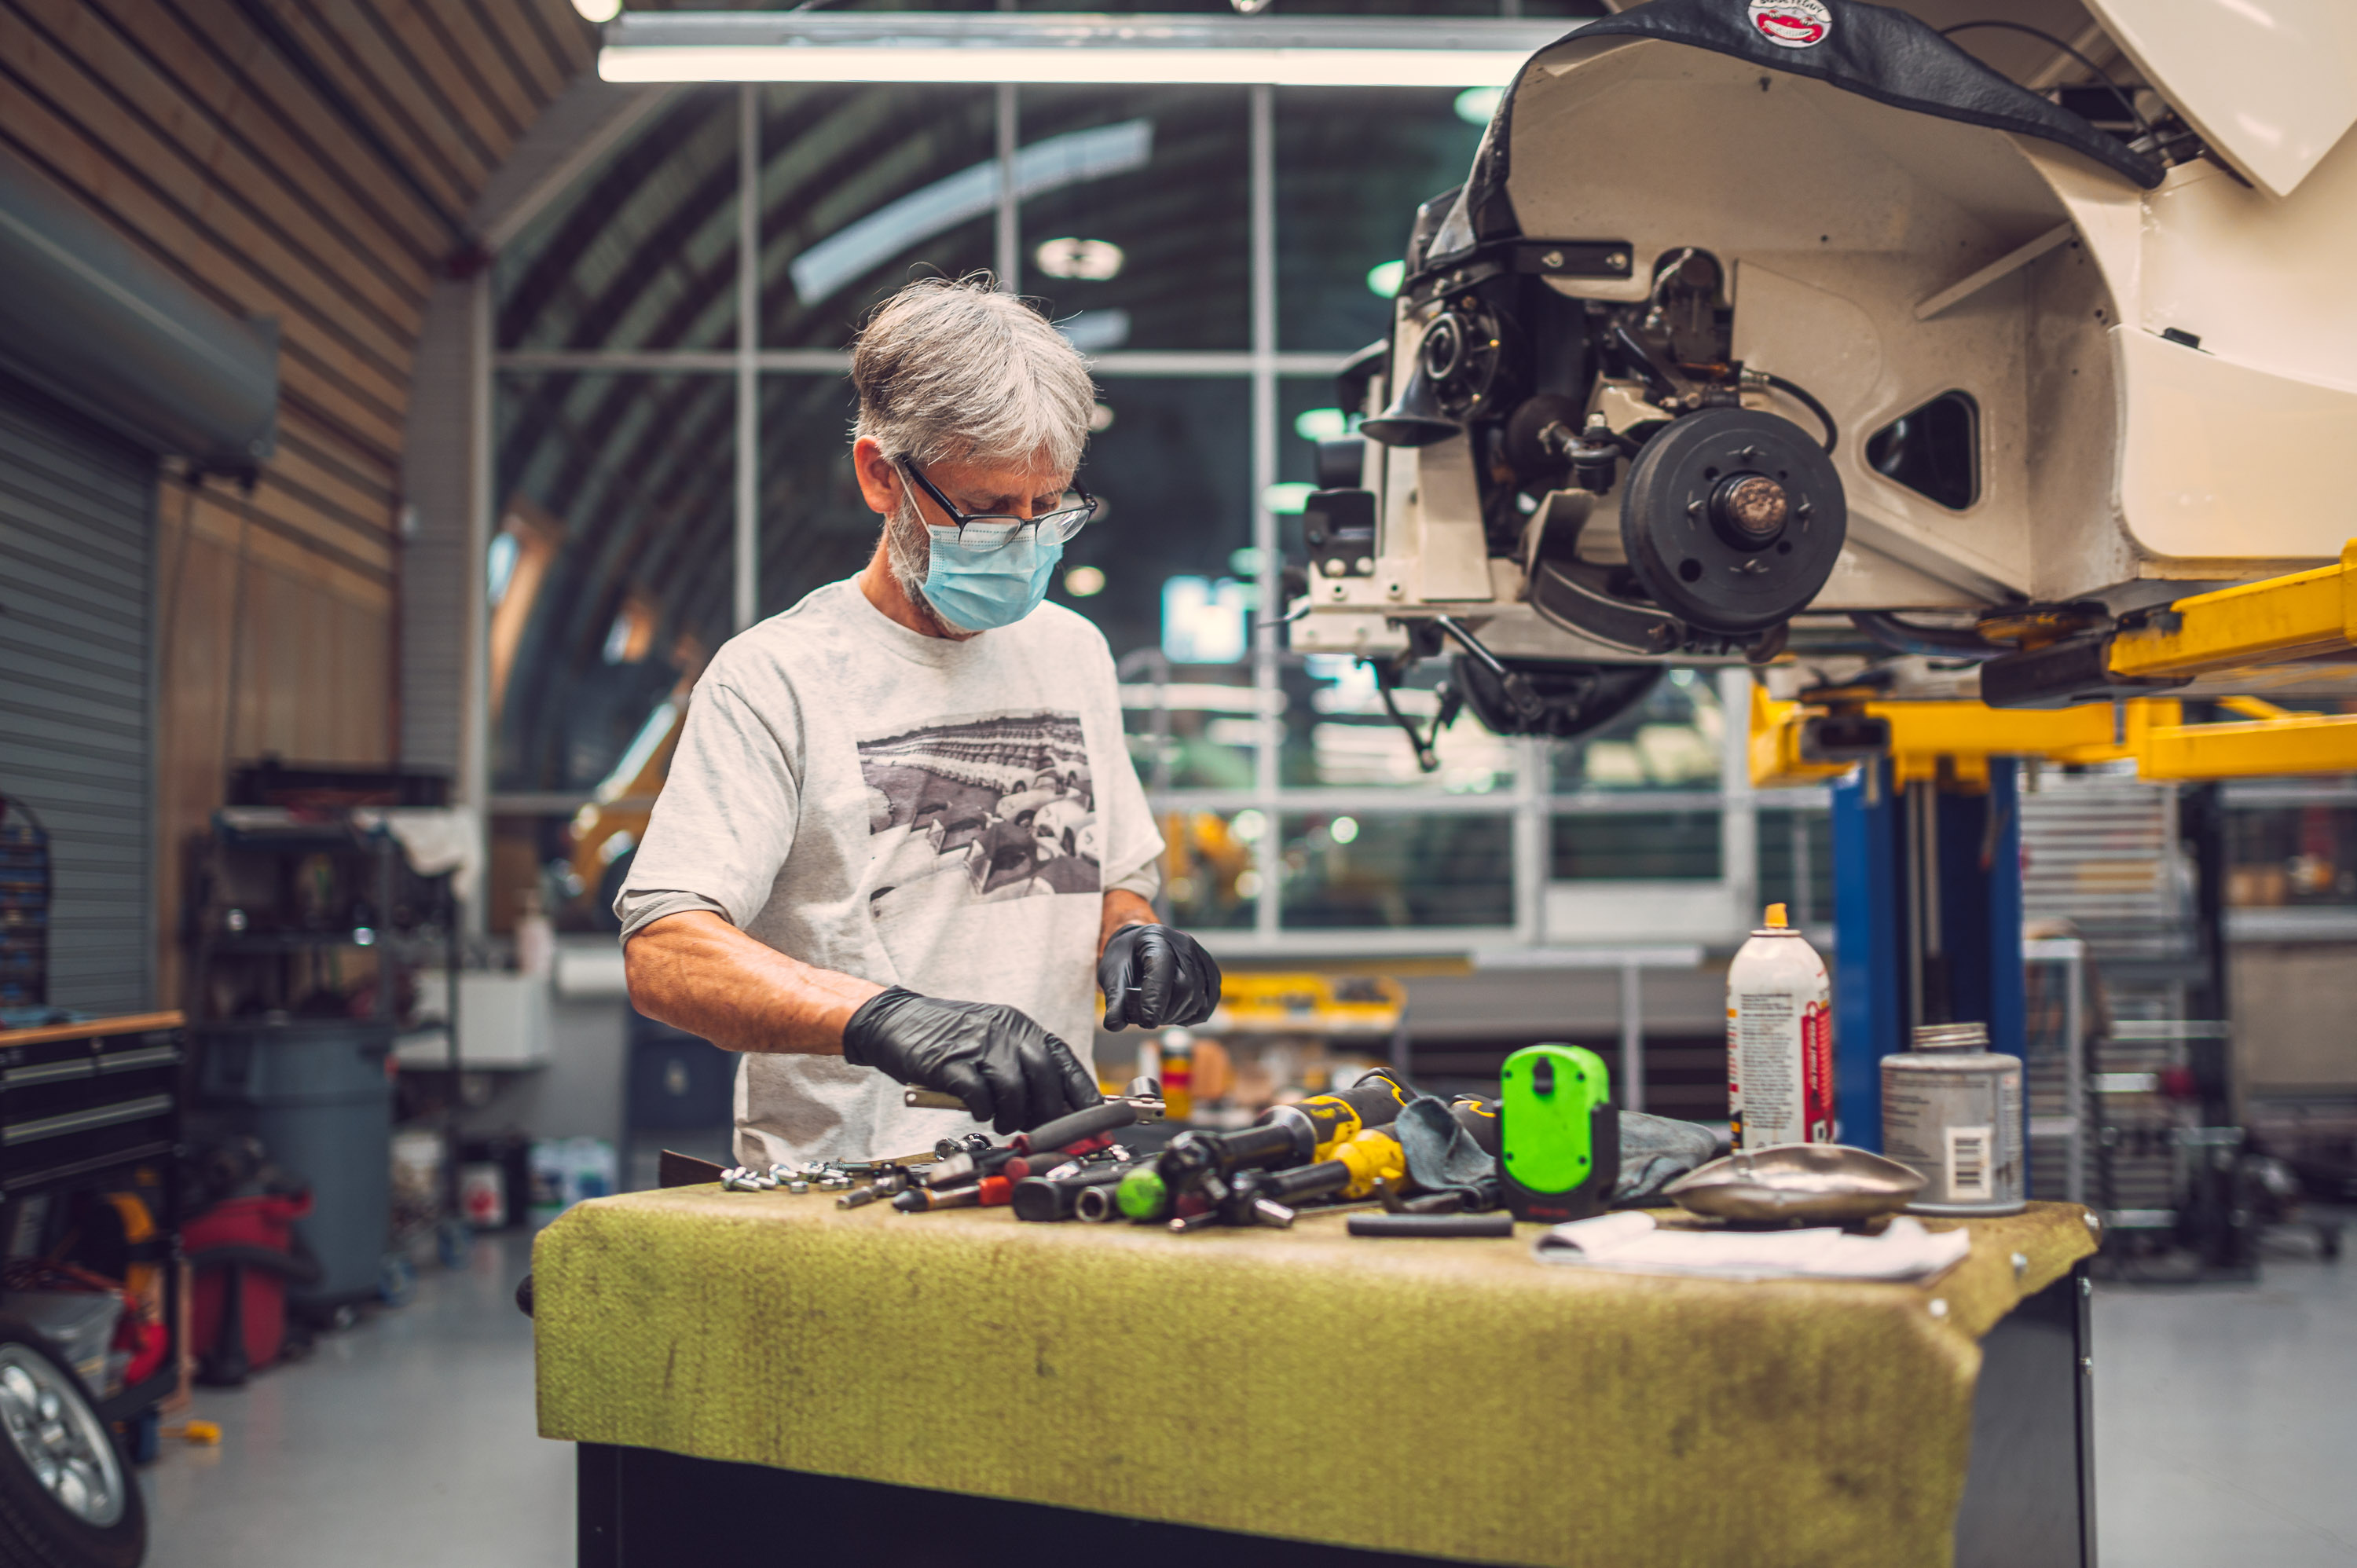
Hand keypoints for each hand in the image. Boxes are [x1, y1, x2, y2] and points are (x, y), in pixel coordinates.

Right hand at [841, 988, 1099, 1133]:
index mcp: (1021, 1028)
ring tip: (1002, 1123)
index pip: (1064, 1061)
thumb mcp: (994, 1042)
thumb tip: (1056, 1109)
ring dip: (1012, 1117)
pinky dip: (983, 1111)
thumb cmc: (949, 1038)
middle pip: (1044, 1077)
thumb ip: (1023, 1068)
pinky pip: (979, 1095)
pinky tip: (978, 1111)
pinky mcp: (949, 1063)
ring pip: (1014, 1089)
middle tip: (1038, 1131)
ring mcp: (977, 1045)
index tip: (1093, 1121)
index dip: (1082, 1094)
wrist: (896, 1021)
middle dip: (1047, 1113)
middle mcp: (1005, 1032)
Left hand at [1098, 924, 1221, 1029]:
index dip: (1155, 998)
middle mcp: (1183, 943)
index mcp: (1155, 937)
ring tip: (1159, 1017)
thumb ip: (1114, 999)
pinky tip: (1176, 1016)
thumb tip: (1115, 1025)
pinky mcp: (1210, 971)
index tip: (1147, 1023)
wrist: (1139, 947)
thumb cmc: (1125, 960)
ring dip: (1178, 1015)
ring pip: (1199, 995)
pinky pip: (1209, 1000)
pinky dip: (1193, 1015)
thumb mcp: (1112, 974)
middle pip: (1185, 985)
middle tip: (1148, 1021)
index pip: (1162, 968)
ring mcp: (1200, 956)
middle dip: (1167, 1011)